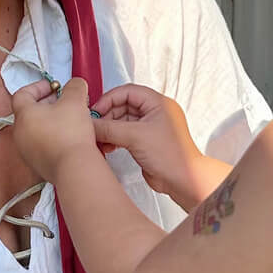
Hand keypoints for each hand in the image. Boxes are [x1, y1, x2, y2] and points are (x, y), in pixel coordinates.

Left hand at [11, 78, 95, 181]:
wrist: (74, 167)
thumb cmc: (69, 136)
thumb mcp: (75, 100)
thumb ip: (74, 87)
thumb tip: (75, 85)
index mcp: (23, 115)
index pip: (22, 94)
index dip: (38, 86)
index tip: (52, 86)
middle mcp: (20, 134)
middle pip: (29, 112)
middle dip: (47, 103)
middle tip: (63, 101)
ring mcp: (27, 151)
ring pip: (36, 130)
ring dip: (51, 121)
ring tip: (69, 119)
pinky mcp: (37, 164)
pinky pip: (42, 145)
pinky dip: (53, 138)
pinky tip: (69, 137)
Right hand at [91, 84, 215, 208]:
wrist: (182, 180)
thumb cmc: (172, 156)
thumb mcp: (135, 136)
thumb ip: (109, 128)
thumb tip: (90, 124)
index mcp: (158, 103)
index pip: (127, 91)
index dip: (109, 99)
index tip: (95, 111)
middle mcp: (155, 113)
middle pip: (123, 106)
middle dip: (107, 116)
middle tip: (94, 126)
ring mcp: (150, 128)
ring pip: (123, 121)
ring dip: (109, 129)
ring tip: (99, 138)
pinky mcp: (146, 142)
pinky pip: (125, 134)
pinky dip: (114, 138)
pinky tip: (107, 146)